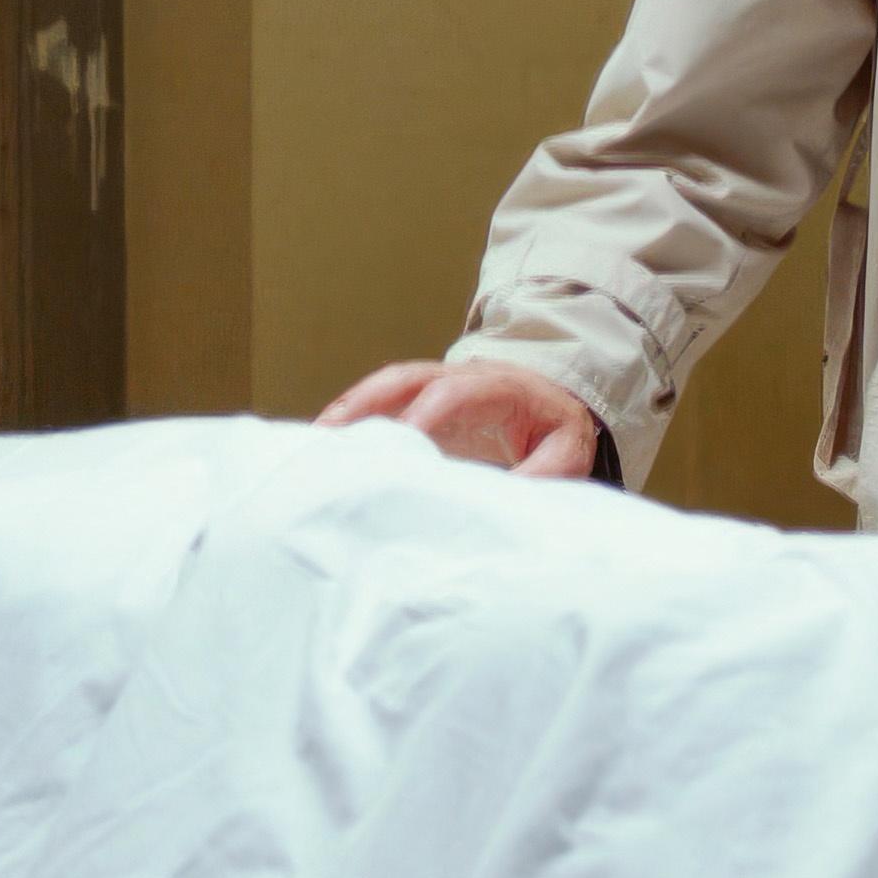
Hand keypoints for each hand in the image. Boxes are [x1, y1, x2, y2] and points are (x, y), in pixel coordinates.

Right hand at [317, 359, 599, 476]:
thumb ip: (544, 474)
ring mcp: (432, 386)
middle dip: (367, 403)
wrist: (552, 404)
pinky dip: (349, 422)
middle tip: (331, 436)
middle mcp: (457, 377)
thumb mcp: (566, 453)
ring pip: (383, 389)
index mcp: (498, 386)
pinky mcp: (415, 404)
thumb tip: (512, 500)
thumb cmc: (555, 432)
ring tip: (312, 443)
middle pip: (405, 378)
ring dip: (347, 412)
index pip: (455, 392)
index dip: (425, 414)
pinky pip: (377, 405)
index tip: (401, 444)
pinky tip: (322, 448)